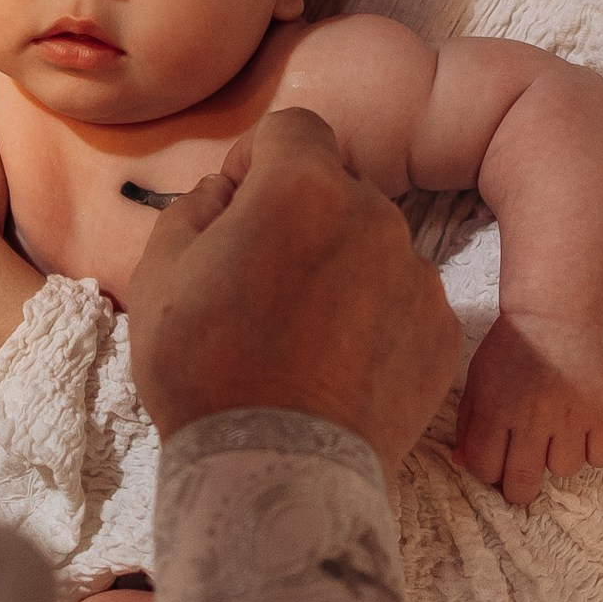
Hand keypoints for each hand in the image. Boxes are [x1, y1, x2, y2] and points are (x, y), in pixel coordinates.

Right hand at [129, 110, 463, 477]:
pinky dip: (373, 319)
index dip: (258, 158)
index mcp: (304, 186)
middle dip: (299, 216)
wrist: (275, 472)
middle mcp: (376, 215)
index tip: (238, 203)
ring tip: (298, 335)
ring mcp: (418, 276)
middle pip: (337, 187)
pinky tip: (335, 366)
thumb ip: (196, 205)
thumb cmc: (204, 370)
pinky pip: (402, 302)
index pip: (292, 129)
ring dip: (339, 267)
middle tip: (260, 280)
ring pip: (372, 245)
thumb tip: (229, 192)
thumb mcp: (159, 272)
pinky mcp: (443, 334)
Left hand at [450, 310, 602, 508]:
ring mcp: (571, 416)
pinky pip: (601, 457)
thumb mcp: (477, 380)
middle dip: (518, 487)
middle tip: (523, 470)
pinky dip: (593, 449)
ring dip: (559, 458)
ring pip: (564, 471)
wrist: (554, 315)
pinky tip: (581, 429)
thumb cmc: (510, 350)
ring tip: (556, 432)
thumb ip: (467, 424)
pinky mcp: (602, 412)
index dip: (488, 470)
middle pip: (522, 485)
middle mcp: (532, 417)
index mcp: (495, 409)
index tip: (496, 460)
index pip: (485, 469)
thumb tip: (463, 463)